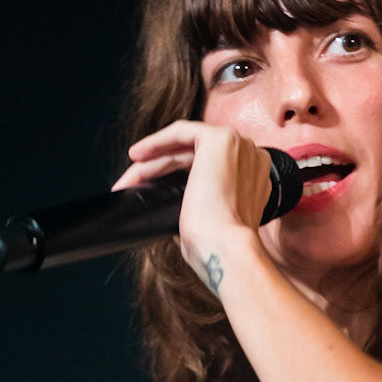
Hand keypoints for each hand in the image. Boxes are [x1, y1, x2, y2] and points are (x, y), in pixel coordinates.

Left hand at [114, 121, 270, 292]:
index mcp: (252, 179)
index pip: (209, 167)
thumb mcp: (208, 223)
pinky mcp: (220, 139)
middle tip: (133, 183)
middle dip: (160, 167)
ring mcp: (238, 145)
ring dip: (153, 158)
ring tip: (129, 177)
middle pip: (195, 154)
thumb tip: (170, 208)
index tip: (152, 186)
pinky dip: (156, 141)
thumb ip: (198, 206)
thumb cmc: (217, 246)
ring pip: (185, 144)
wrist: (225, 249)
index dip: (177, 174)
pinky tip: (137, 156)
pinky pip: (181, 131)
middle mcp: (250, 158)